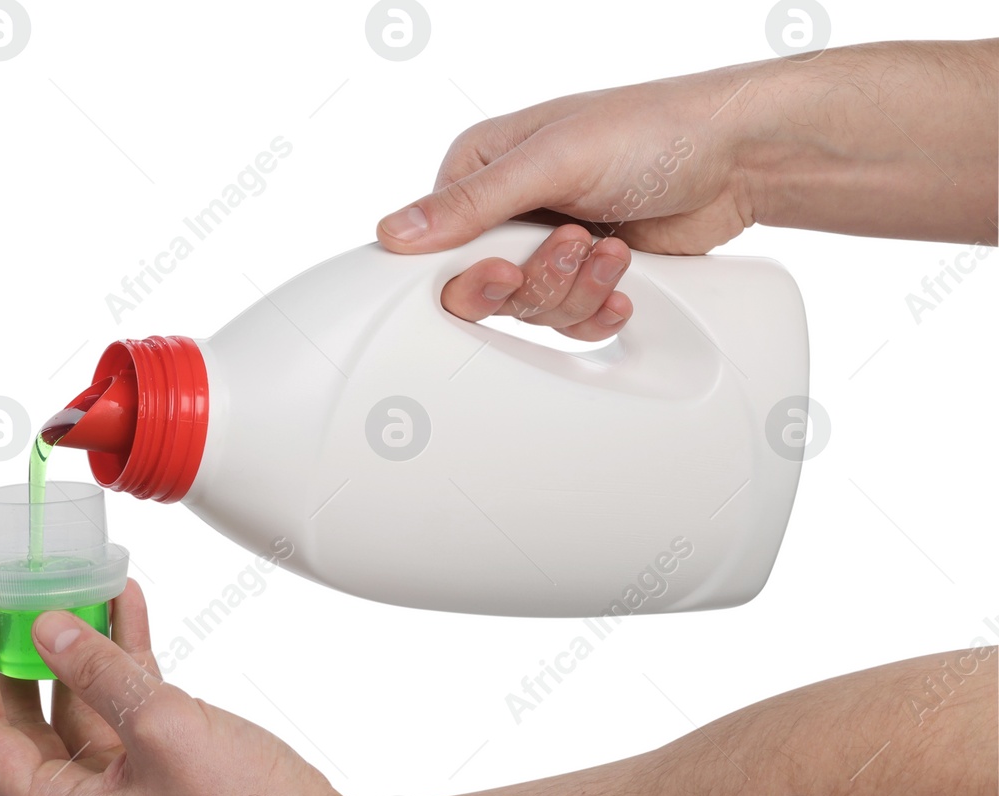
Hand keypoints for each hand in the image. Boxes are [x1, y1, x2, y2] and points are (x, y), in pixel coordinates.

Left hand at [0, 581, 361, 795]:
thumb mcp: (161, 730)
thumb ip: (100, 674)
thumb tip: (48, 628)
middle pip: (24, 718)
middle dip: (17, 652)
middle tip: (8, 593)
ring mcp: (123, 787)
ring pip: (78, 704)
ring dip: (78, 645)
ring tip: (74, 582)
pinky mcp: (162, 769)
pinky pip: (126, 704)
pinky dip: (124, 658)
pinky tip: (127, 606)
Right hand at [377, 41, 998, 336]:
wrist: (741, 159)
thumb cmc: (656, 131)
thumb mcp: (554, 159)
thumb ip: (472, 203)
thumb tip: (393, 234)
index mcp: (481, 169)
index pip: (437, 247)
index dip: (470, 272)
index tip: (503, 274)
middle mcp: (507, 211)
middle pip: (485, 289)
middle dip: (538, 281)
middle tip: (574, 250)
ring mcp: (546, 247)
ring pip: (529, 311)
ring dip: (577, 292)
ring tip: (613, 250)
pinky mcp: (584, 278)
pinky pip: (566, 324)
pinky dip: (597, 311)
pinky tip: (622, 283)